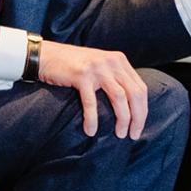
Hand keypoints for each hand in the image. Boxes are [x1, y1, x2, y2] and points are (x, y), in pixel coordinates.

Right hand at [34, 40, 149, 138]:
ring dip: (122, 119)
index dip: (142, 110)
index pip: (140, 88)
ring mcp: (98, 68)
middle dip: (137, 118)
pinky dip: (93, 119)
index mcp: (120, 61)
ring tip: (119, 134)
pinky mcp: (82, 75)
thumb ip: (115, 78)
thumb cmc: (73, 66)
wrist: (47, 56)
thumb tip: (130, 106)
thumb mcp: (100, 66)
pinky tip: (91, 130)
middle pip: (134, 94)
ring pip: (119, 98)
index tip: (138, 127)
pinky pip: (92, 102)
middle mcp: (112, 62)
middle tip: (133, 135)